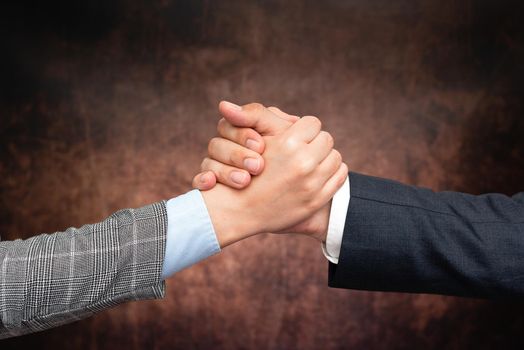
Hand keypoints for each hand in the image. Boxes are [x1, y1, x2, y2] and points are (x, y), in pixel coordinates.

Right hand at [193, 102, 297, 189]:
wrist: (297, 186)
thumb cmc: (291, 152)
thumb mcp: (279, 132)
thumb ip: (258, 115)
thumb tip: (224, 105)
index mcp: (238, 131)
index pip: (228, 125)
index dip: (242, 135)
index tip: (260, 146)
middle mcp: (224, 148)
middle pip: (216, 145)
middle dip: (237, 155)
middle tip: (258, 166)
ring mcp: (217, 168)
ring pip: (208, 164)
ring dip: (225, 171)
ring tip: (245, 181)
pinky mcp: (213, 189)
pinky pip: (199, 182)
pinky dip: (203, 181)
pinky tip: (211, 183)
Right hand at [199, 104, 346, 247]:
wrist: (240, 211)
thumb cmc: (243, 169)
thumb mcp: (249, 138)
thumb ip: (256, 116)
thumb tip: (234, 105)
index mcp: (288, 144)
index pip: (312, 123)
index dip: (304, 129)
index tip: (296, 136)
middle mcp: (303, 163)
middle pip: (327, 139)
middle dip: (316, 143)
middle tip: (304, 149)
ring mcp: (312, 184)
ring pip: (336, 157)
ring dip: (325, 158)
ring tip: (311, 162)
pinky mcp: (317, 199)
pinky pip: (340, 176)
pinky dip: (333, 173)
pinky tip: (318, 175)